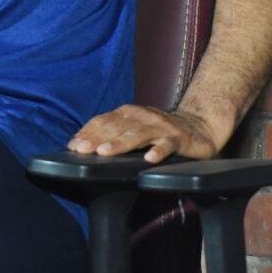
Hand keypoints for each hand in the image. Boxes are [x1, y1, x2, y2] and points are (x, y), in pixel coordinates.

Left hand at [67, 104, 218, 163]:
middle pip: (117, 127)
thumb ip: (113, 132)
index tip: (73, 145)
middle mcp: (143, 117)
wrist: (198, 127)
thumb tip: (81, 144)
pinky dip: (158, 151)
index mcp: (129, 113)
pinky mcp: (178, 139)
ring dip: (120, 143)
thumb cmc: (159, 130)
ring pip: (138, 134)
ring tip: (106, 152)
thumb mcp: (134, 128)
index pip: (104, 121)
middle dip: (97, 138)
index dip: (87, 132)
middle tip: (82, 150)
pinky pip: (167, 145)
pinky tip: (150, 159)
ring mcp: (161, 127)